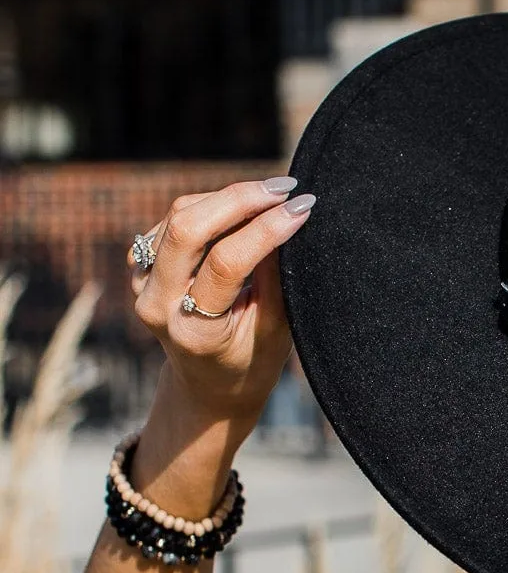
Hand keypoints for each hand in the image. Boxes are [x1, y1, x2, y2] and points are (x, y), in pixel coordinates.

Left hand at [130, 177, 314, 431]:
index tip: (303, 207)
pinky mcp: (140, 265)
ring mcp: (142, 282)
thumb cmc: (250, 361)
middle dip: (240, 198)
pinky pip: (175, 219)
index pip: (226, 263)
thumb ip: (276, 276)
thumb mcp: (274, 329)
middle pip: (188, 227)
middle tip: (284, 188)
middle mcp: (157, 304)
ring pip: (181, 215)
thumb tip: (287, 215)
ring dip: (229, 198)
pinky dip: (212, 206)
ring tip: (272, 197)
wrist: (207, 384)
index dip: (267, 228)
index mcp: (193, 332)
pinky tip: (243, 210)